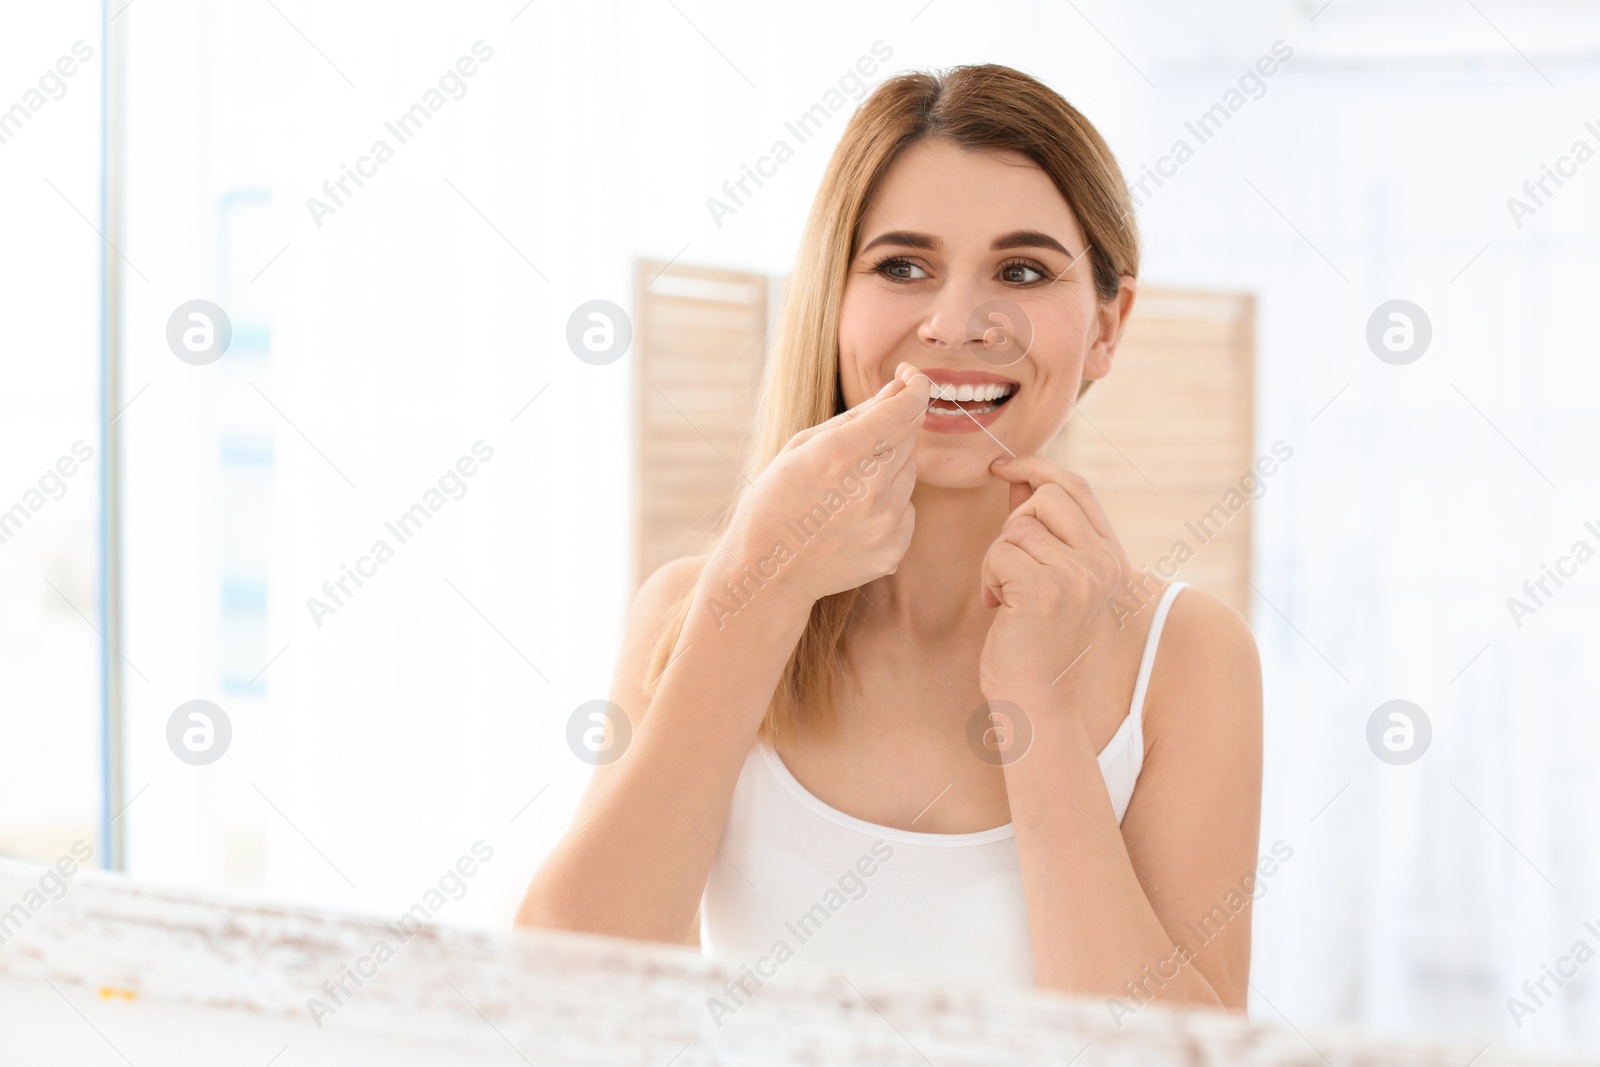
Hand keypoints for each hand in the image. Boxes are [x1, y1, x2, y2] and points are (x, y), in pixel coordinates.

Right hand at [714, 362, 927, 609]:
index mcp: (840, 455)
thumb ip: (856, 417)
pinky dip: (888, 506)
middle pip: (909, 438)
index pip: (903, 409)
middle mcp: (869, 489)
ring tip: (845, 491)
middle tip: (856, 448)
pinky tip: (852, 518)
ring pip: (909, 474)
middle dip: (891, 431)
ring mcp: (884, 523)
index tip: (913, 379)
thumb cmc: (776, 502)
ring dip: (888, 471)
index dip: (915, 387)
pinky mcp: (894, 550)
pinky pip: (908, 509)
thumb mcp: (801, 448)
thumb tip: (898, 389)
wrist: (767, 573)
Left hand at [977, 456, 1130, 697]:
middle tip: (1009, 569)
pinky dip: (989, 578)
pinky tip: (1001, 610)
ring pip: (1017, 526)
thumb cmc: (1036, 643)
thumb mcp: (1051, 578)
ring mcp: (1079, 576)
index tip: (1001, 466)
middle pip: (1045, 497)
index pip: (1077, 487)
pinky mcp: (1046, 591)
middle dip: (1014, 524)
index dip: (1037, 466)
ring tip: (1008, 597)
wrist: (1039, 703)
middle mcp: (1104, 563)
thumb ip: (1042, 528)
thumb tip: (1017, 476)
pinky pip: (999, 552)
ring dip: (997, 559)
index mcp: (1112, 557)